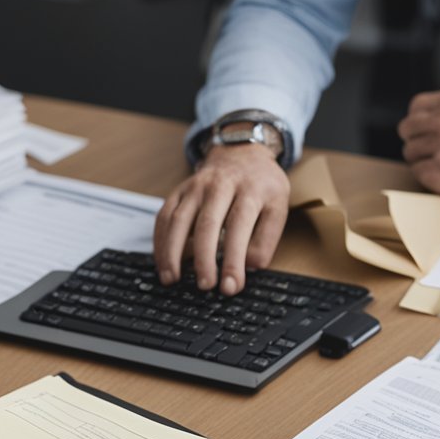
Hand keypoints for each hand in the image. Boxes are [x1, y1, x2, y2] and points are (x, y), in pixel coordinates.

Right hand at [153, 144, 289, 294]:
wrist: (242, 152)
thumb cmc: (261, 186)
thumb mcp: (279, 206)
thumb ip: (267, 237)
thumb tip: (250, 267)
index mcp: (250, 190)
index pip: (240, 226)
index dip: (234, 259)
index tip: (231, 286)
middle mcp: (220, 185)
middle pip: (207, 224)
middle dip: (204, 259)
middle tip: (205, 286)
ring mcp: (196, 187)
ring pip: (179, 219)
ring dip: (173, 252)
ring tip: (172, 279)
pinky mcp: (179, 191)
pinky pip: (164, 216)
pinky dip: (160, 241)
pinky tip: (163, 263)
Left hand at [398, 85, 439, 199]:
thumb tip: (422, 123)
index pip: (416, 107)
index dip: (421, 122)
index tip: (429, 132)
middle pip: (407, 129)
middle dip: (419, 141)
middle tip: (437, 151)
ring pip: (410, 153)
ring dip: (424, 161)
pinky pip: (419, 174)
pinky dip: (431, 179)